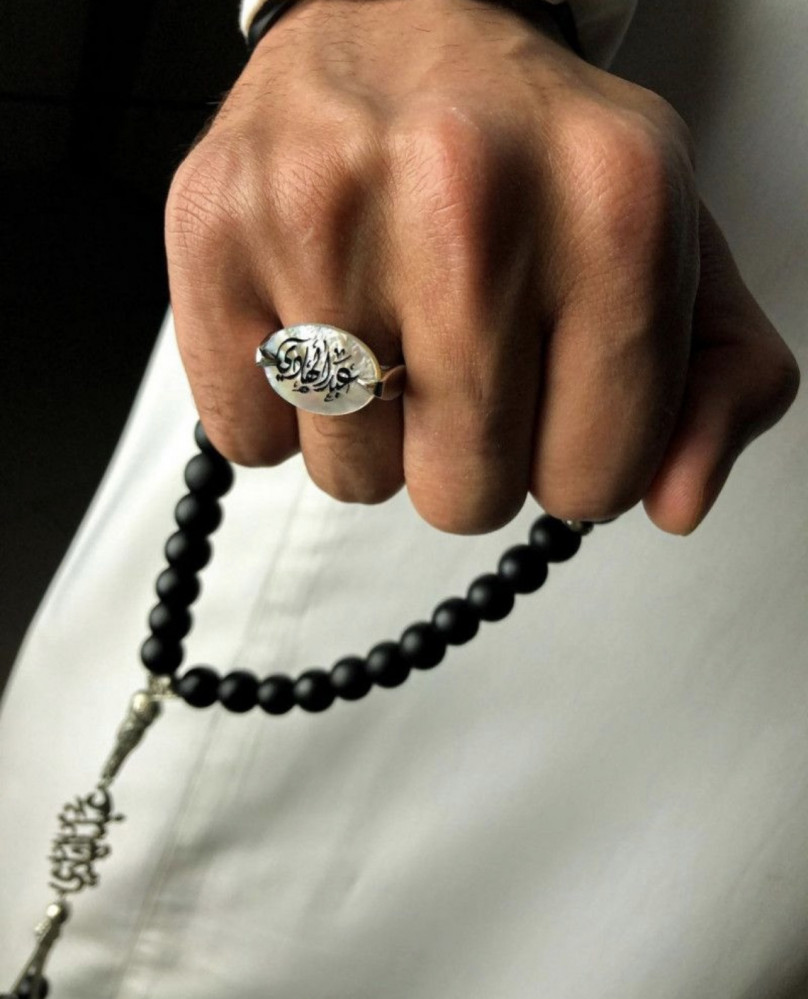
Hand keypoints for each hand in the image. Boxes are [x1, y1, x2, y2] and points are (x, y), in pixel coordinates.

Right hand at [165, 0, 799, 534]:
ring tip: (384, 325)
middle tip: (462, 357)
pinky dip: (283, 407)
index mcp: (615, 209)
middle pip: (465, 495)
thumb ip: (721, 382)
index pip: (596, 481)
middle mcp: (468, 202)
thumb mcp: (669, 247)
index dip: (574, 459)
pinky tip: (312, 321)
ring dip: (376, 431)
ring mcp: (325, 215)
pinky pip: (249, 436)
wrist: (395, 19)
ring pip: (353, 477)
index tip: (552, 394)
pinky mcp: (214, 234)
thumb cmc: (528, 150)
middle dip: (470, 454)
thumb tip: (676, 503)